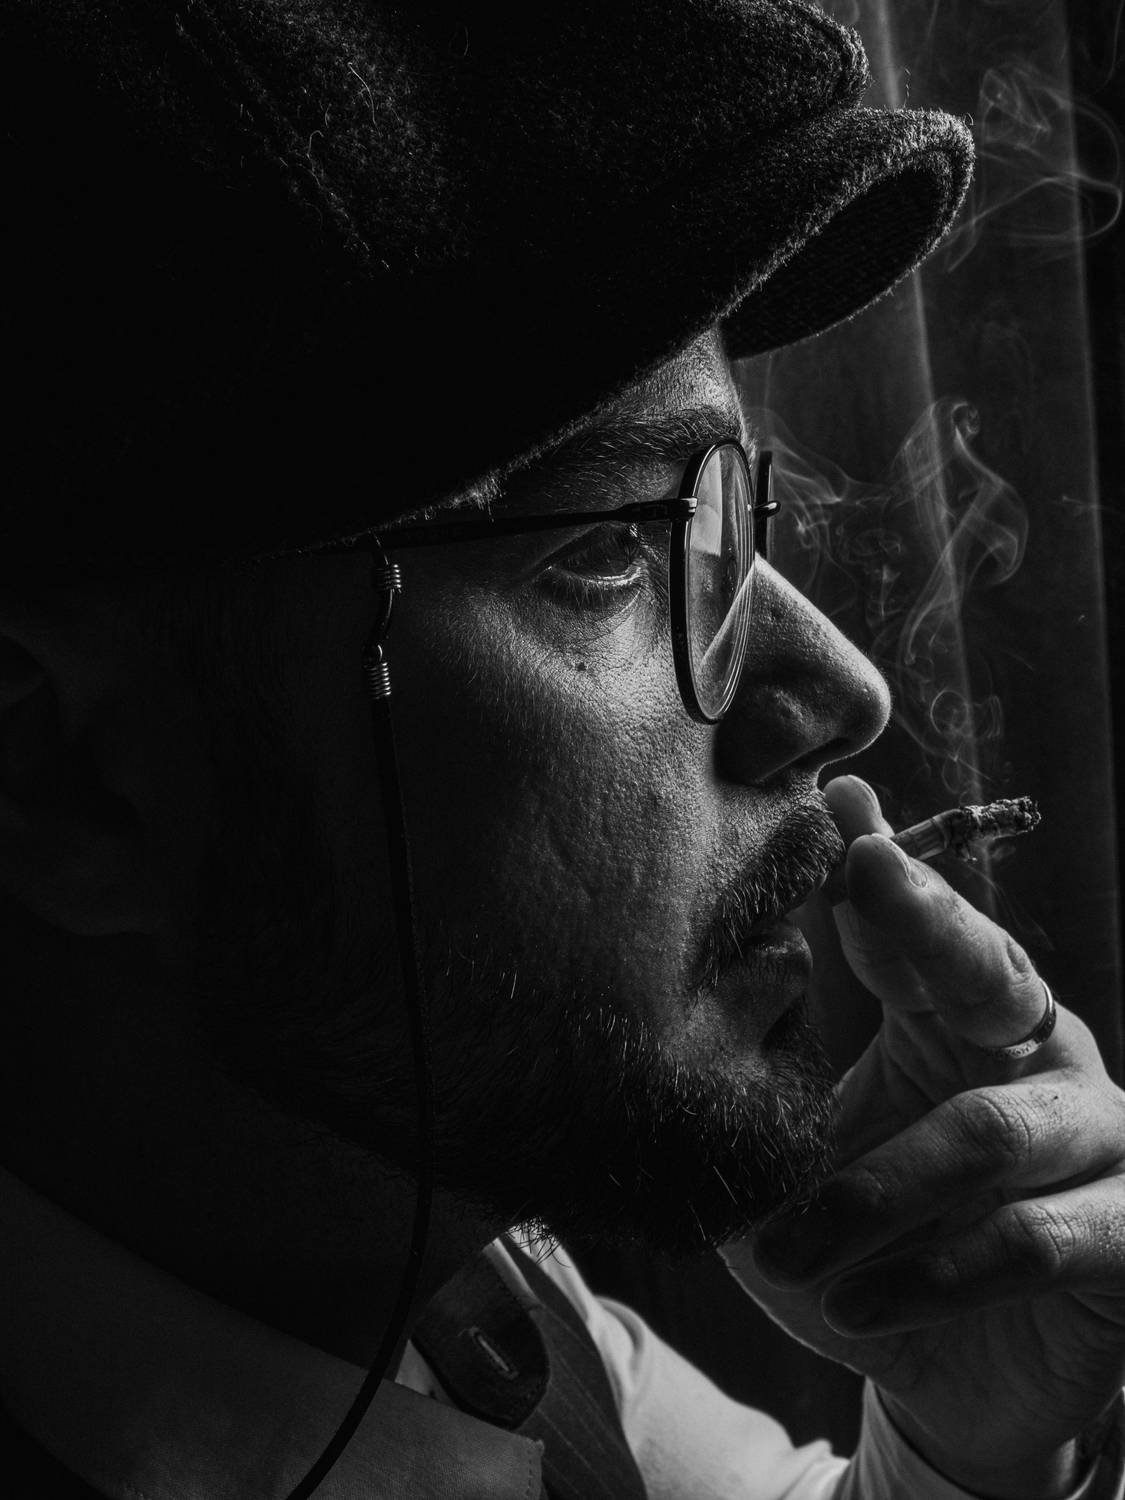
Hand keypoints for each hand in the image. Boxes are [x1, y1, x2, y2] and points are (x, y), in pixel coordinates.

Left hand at [721, 775, 1124, 1498]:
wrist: (942, 1383)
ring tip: (784, 1251)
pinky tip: (855, 1304)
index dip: (880, 879)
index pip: (920, 931)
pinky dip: (932, 1272)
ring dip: (870, 1192)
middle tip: (866, 869)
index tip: (837, 818)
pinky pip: (1031, 1236)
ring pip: (984, 1131)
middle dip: (928, 916)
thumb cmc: (868, 1241)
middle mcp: (1038, 1054)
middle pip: (991, 970)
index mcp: (959, 1018)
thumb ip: (790, 1054)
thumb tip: (744, 951)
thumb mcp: (812, 1147)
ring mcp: (1095, 1136)